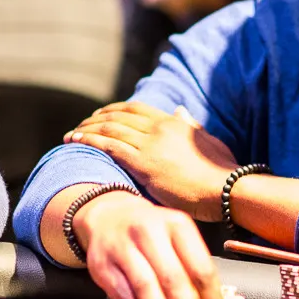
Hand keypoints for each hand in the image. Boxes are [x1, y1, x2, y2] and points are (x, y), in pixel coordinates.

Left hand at [65, 102, 237, 220]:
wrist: (226, 188)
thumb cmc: (221, 171)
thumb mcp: (209, 142)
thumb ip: (192, 126)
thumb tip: (180, 110)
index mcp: (174, 123)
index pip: (136, 109)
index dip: (114, 110)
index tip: (100, 115)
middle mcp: (159, 128)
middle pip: (118, 116)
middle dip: (95, 118)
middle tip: (82, 125)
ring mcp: (151, 144)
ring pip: (110, 129)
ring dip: (86, 129)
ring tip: (72, 135)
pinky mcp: (144, 163)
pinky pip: (109, 146)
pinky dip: (89, 141)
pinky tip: (76, 141)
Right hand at [74, 191, 227, 298]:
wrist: (109, 217)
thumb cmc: (154, 235)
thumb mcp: (177, 240)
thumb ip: (193, 272)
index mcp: (178, 225)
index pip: (201, 269)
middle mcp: (150, 231)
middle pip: (174, 278)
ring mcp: (123, 247)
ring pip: (146, 288)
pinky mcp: (102, 265)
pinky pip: (123, 296)